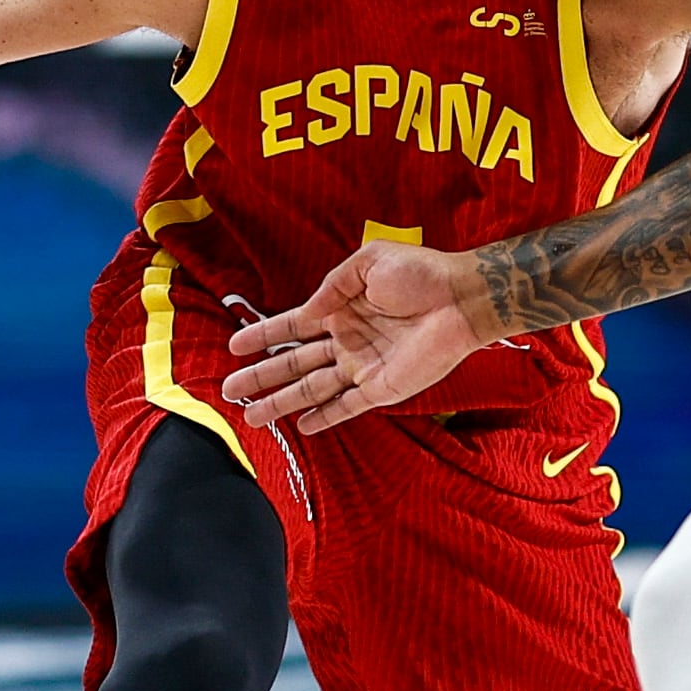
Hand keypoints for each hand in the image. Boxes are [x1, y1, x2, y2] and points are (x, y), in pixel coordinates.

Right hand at [222, 242, 493, 433]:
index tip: (235, 346)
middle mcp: (347, 341)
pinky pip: (347, 406)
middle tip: (230, 389)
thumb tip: (307, 312)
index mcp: (340, 310)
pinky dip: (325, 417)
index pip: (292, 327)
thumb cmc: (421, 274)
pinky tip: (302, 427)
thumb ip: (333, 286)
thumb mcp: (368, 262)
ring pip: (312, 389)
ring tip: (252, 416)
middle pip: (294, 363)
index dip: (263, 336)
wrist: (460, 298)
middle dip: (261, 377)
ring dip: (282, 402)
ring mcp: (363, 367)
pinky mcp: (382, 388)